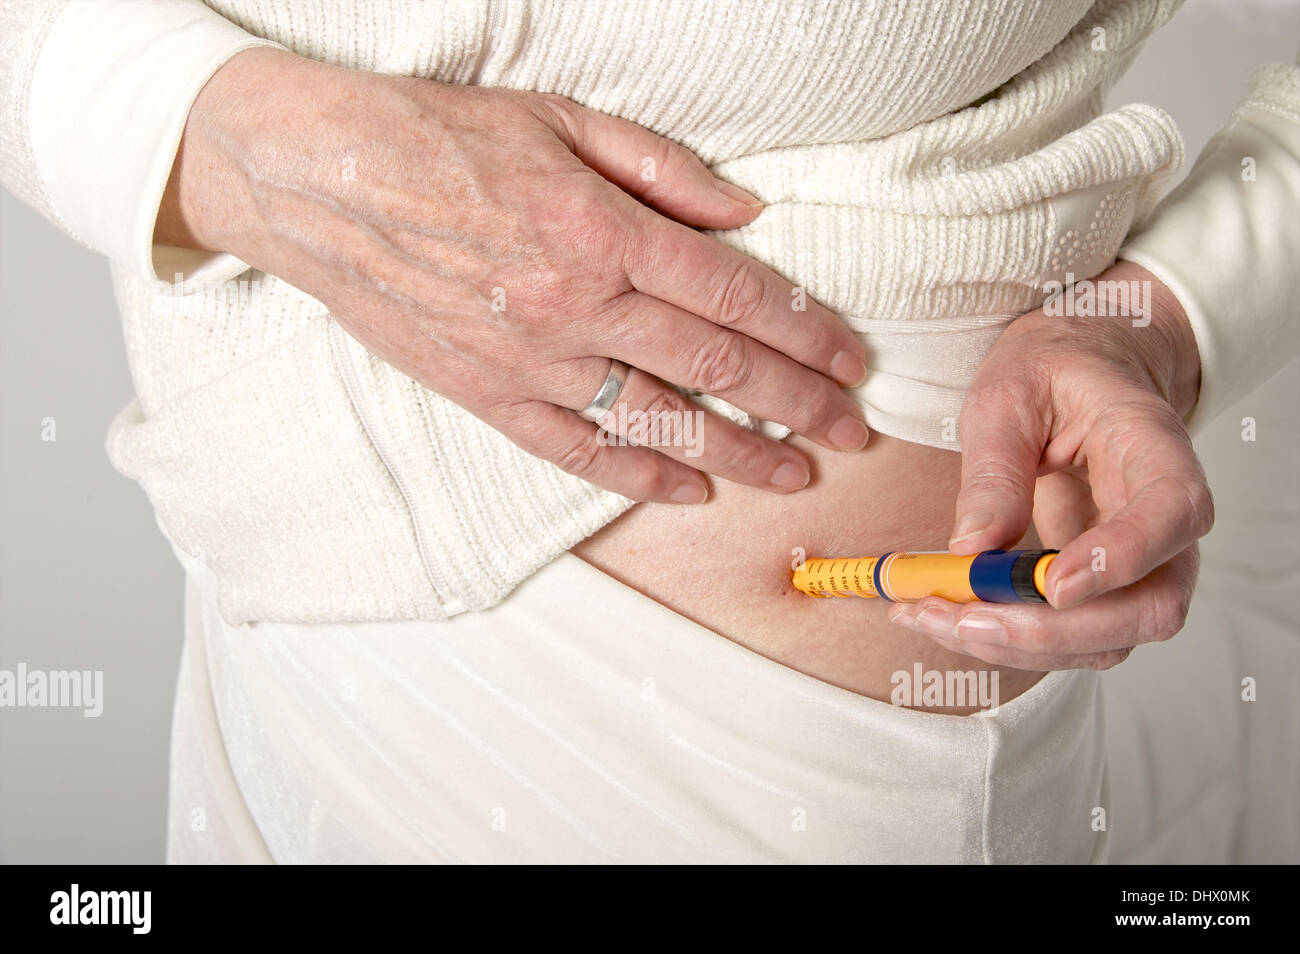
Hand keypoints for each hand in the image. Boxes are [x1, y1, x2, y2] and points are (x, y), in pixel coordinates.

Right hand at [155, 48, 870, 503]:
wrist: (318, 180)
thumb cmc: (438, 136)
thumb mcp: (560, 119)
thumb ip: (663, 171)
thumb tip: (747, 213)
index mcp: (604, 230)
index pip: (736, 295)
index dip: (806, 333)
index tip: (849, 361)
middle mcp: (579, 305)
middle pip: (716, 367)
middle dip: (797, 406)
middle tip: (851, 435)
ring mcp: (533, 360)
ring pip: (659, 421)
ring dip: (738, 454)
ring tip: (793, 476)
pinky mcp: (489, 394)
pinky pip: (578, 449)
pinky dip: (638, 476)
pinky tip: (688, 492)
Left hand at [888, 260, 1212, 669]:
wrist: (1079, 375)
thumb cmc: (1050, 374)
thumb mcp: (1006, 395)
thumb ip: (995, 469)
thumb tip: (972, 549)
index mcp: (1153, 446)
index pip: (1175, 511)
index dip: (1124, 557)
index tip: (1054, 583)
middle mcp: (1166, 519)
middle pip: (1150, 605)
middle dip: (1052, 629)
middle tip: (962, 617)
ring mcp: (1144, 564)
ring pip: (1109, 640)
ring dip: (1018, 645)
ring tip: (930, 616)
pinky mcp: (1105, 591)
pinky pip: (1071, 639)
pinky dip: (1007, 641)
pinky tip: (943, 617)